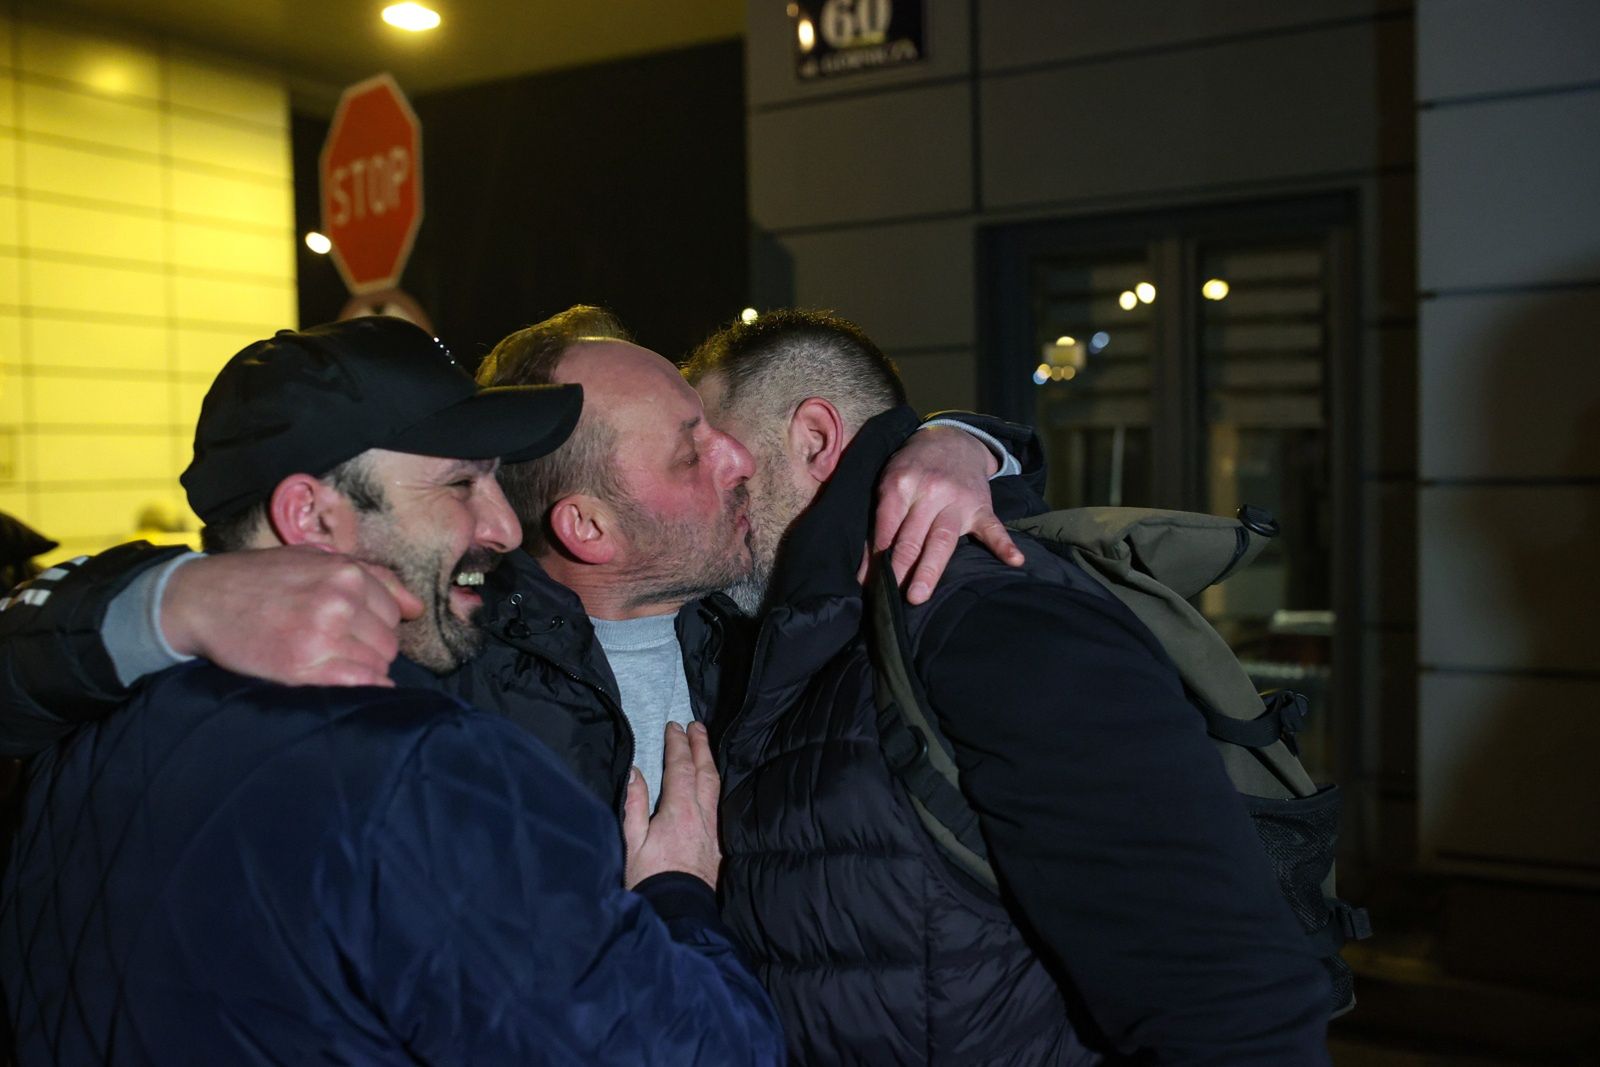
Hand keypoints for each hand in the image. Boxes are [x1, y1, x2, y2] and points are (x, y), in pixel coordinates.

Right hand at [160, 545, 422, 686]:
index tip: (355, 629)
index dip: (377, 624)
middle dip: (372, 648)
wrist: (202, 599)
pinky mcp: (303, 668)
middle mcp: (340, 602)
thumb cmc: (261, 578)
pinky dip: (362, 687)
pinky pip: (359, 684)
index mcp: (347, 573)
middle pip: (389, 642)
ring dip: (363, 669)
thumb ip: (371, 578)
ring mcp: (323, 636)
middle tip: (341, 649)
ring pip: (377, 664)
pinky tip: (346, 682)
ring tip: (333, 662)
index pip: (394, 612)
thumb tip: (417, 607)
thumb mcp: (316, 560)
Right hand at [622, 722, 721, 889]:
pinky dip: (715, 785)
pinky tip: (711, 786)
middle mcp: (702, 815)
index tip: (674, 726)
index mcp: (679, 810)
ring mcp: (713, 829)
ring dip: (709, 762)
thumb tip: (635, 772)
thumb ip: (634, 804)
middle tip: (696, 725)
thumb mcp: (632, 842)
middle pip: (705, 771)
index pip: (681, 767)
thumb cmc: (650, 879)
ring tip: (704, 746)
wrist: (678, 912)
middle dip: (700, 745)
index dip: (678, 744)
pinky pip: (719, 804)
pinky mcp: (718, 844)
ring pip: (715, 786)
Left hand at [870, 425, 1024, 602]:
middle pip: (912, 537)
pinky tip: (1014, 560)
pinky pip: (993, 527)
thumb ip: (881, 520)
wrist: (952, 439)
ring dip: (930, 569)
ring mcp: (958, 500)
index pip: (886, 529)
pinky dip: (1004, 544)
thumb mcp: (890, 481)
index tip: (868, 585)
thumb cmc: (914, 467)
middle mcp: (929, 492)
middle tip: (890, 598)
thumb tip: (868, 565)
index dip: (876, 559)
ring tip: (919, 596)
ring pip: (942, 539)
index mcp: (901, 485)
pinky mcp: (981, 507)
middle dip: (900, 569)